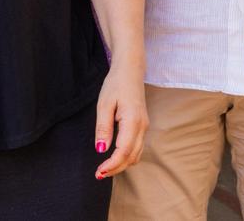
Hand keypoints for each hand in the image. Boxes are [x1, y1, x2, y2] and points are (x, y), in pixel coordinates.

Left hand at [94, 58, 148, 180]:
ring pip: (136, 154)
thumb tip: (101, 150)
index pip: (123, 151)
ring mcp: (144, 126)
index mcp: (133, 120)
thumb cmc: (116, 84)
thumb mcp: (104, 104)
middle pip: (132, 157)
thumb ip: (103, 128)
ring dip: (122, 164)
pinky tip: (114, 157)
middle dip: (116, 168)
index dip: (111, 165)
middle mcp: (142, 126)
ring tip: (105, 168)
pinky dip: (127, 157)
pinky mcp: (142, 125)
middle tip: (98, 174)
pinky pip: (137, 147)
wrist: (130, 70)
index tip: (98, 172)